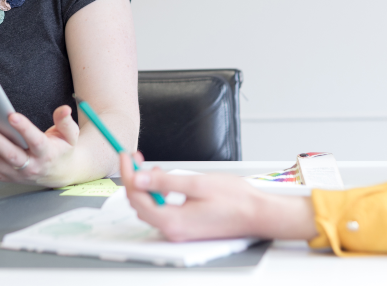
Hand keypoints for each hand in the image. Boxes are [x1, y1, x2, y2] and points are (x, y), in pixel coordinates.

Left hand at [0, 105, 79, 186]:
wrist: (59, 173)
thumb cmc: (61, 149)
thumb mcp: (70, 135)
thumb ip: (65, 122)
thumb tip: (64, 109)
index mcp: (46, 153)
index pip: (35, 141)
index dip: (24, 129)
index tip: (11, 116)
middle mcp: (30, 166)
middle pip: (9, 154)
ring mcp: (15, 174)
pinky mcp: (4, 177)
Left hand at [119, 153, 317, 241]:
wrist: (259, 214)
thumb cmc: (235, 199)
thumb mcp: (197, 183)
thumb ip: (165, 183)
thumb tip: (138, 179)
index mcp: (172, 220)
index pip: (136, 196)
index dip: (128, 174)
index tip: (127, 156)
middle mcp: (173, 230)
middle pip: (139, 203)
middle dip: (134, 179)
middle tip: (136, 158)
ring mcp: (180, 231)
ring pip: (150, 208)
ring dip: (145, 187)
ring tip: (149, 167)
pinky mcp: (187, 228)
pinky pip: (163, 211)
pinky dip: (158, 195)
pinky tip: (164, 181)